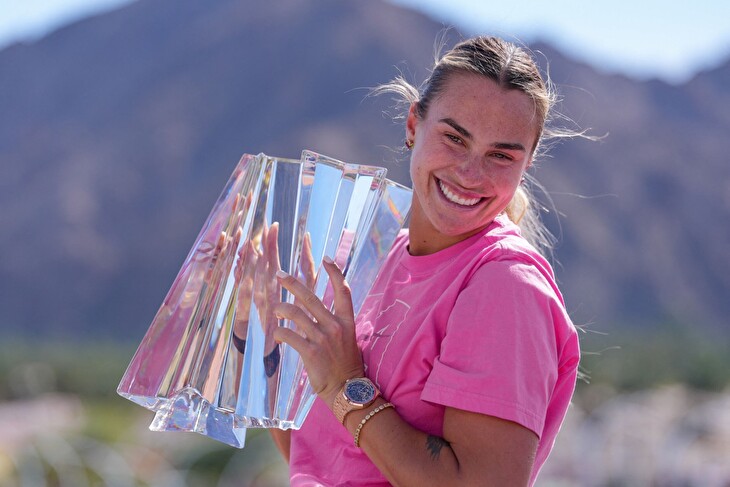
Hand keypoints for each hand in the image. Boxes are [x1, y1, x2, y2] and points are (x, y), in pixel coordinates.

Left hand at [273, 257, 363, 408]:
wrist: (347, 389)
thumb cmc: (345, 364)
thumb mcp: (348, 339)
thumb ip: (335, 323)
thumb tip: (315, 311)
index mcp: (347, 321)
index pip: (343, 290)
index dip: (335, 272)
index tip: (327, 258)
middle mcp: (335, 326)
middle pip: (310, 297)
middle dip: (292, 283)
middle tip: (280, 274)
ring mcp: (322, 338)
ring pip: (294, 314)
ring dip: (281, 309)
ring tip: (275, 310)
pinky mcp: (310, 351)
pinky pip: (288, 334)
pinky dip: (280, 333)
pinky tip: (279, 336)